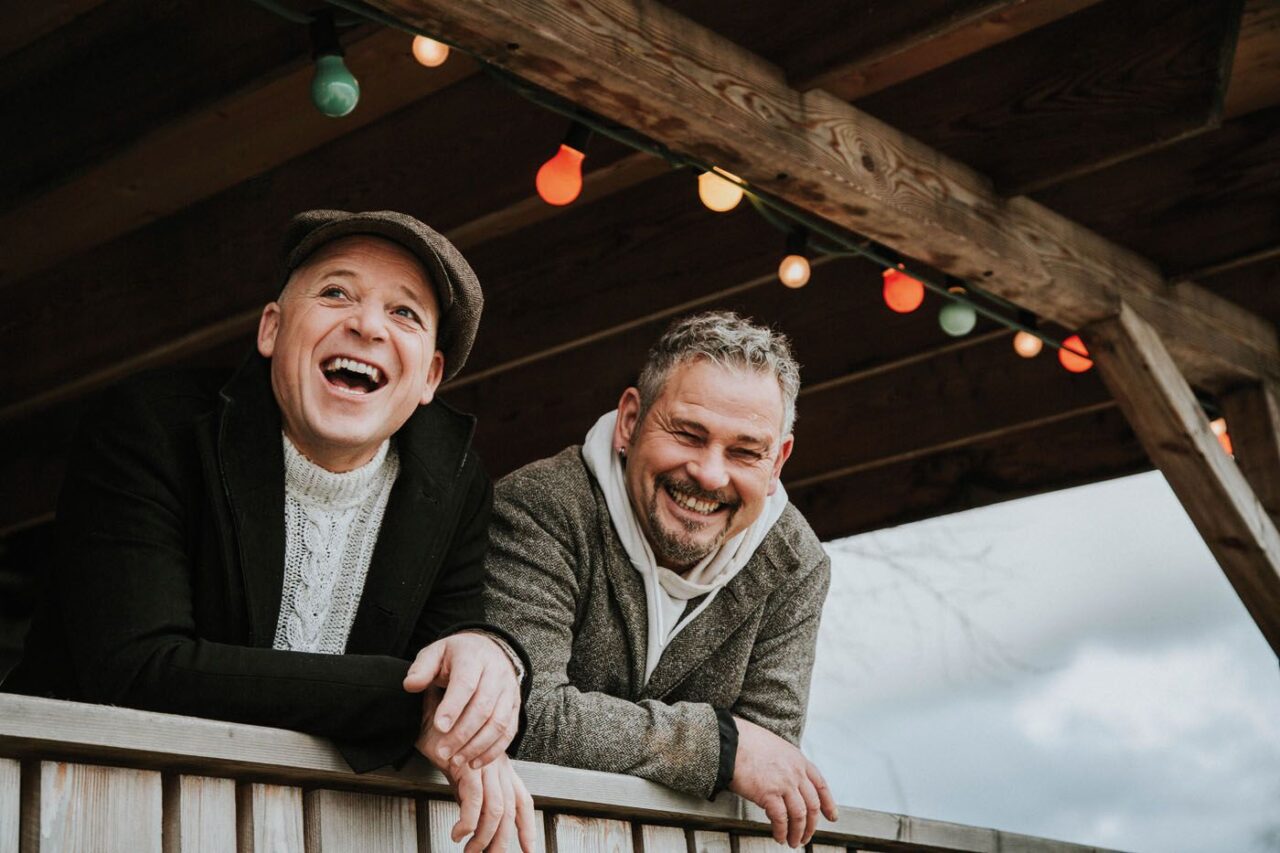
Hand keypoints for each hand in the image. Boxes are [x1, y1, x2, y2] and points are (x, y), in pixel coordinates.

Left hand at [405, 632, 520, 769]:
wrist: (489, 649)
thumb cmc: (457, 655)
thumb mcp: (436, 653)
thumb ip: (422, 669)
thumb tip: (410, 685)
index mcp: (473, 658)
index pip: (466, 684)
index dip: (453, 707)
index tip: (439, 727)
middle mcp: (496, 673)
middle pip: (483, 707)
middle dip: (462, 733)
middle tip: (443, 752)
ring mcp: (508, 690)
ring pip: (499, 722)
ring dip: (477, 746)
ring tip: (457, 760)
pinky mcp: (514, 706)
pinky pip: (508, 731)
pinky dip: (493, 750)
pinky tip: (475, 761)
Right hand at [420, 688, 537, 852]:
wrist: (427, 710)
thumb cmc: (440, 734)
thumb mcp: (459, 766)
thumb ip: (468, 788)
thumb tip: (469, 817)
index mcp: (499, 766)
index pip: (521, 799)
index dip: (526, 825)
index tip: (527, 847)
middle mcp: (496, 766)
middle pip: (510, 809)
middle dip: (504, 839)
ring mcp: (482, 764)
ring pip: (495, 809)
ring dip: (483, 837)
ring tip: (470, 852)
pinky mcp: (466, 765)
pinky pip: (474, 800)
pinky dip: (467, 821)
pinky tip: (457, 832)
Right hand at [729, 716, 837, 847]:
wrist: (730, 741)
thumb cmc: (746, 743)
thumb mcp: (776, 748)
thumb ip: (786, 764)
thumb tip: (786, 783)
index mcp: (799, 760)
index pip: (821, 786)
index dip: (828, 804)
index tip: (831, 817)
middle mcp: (796, 772)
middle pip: (812, 805)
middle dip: (811, 826)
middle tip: (806, 837)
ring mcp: (784, 783)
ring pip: (800, 815)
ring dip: (798, 833)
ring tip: (793, 842)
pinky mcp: (769, 794)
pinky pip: (781, 819)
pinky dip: (782, 831)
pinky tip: (779, 836)